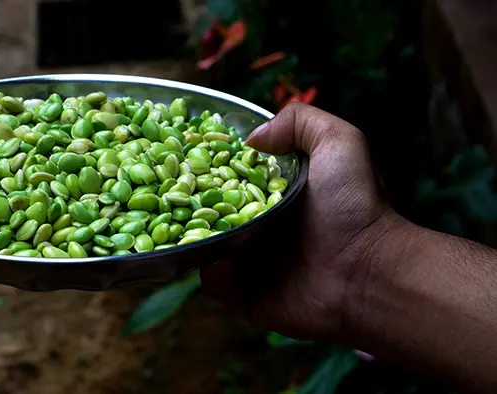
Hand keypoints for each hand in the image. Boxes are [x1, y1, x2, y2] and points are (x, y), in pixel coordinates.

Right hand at [201, 103, 399, 340]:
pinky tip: (213, 259)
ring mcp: (251, 262)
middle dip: (190, 199)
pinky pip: (213, 282)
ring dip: (192, 237)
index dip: (210, 163)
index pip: (231, 174)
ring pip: (206, 246)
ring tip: (183, 225)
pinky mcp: (247, 295)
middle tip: (174, 189)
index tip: (187, 152)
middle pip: (211, 209)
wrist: (368, 272)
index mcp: (276, 192)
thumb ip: (300, 121)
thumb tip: (251, 139)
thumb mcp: (339, 142)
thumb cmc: (357, 207)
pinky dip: (208, 273)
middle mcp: (260, 225)